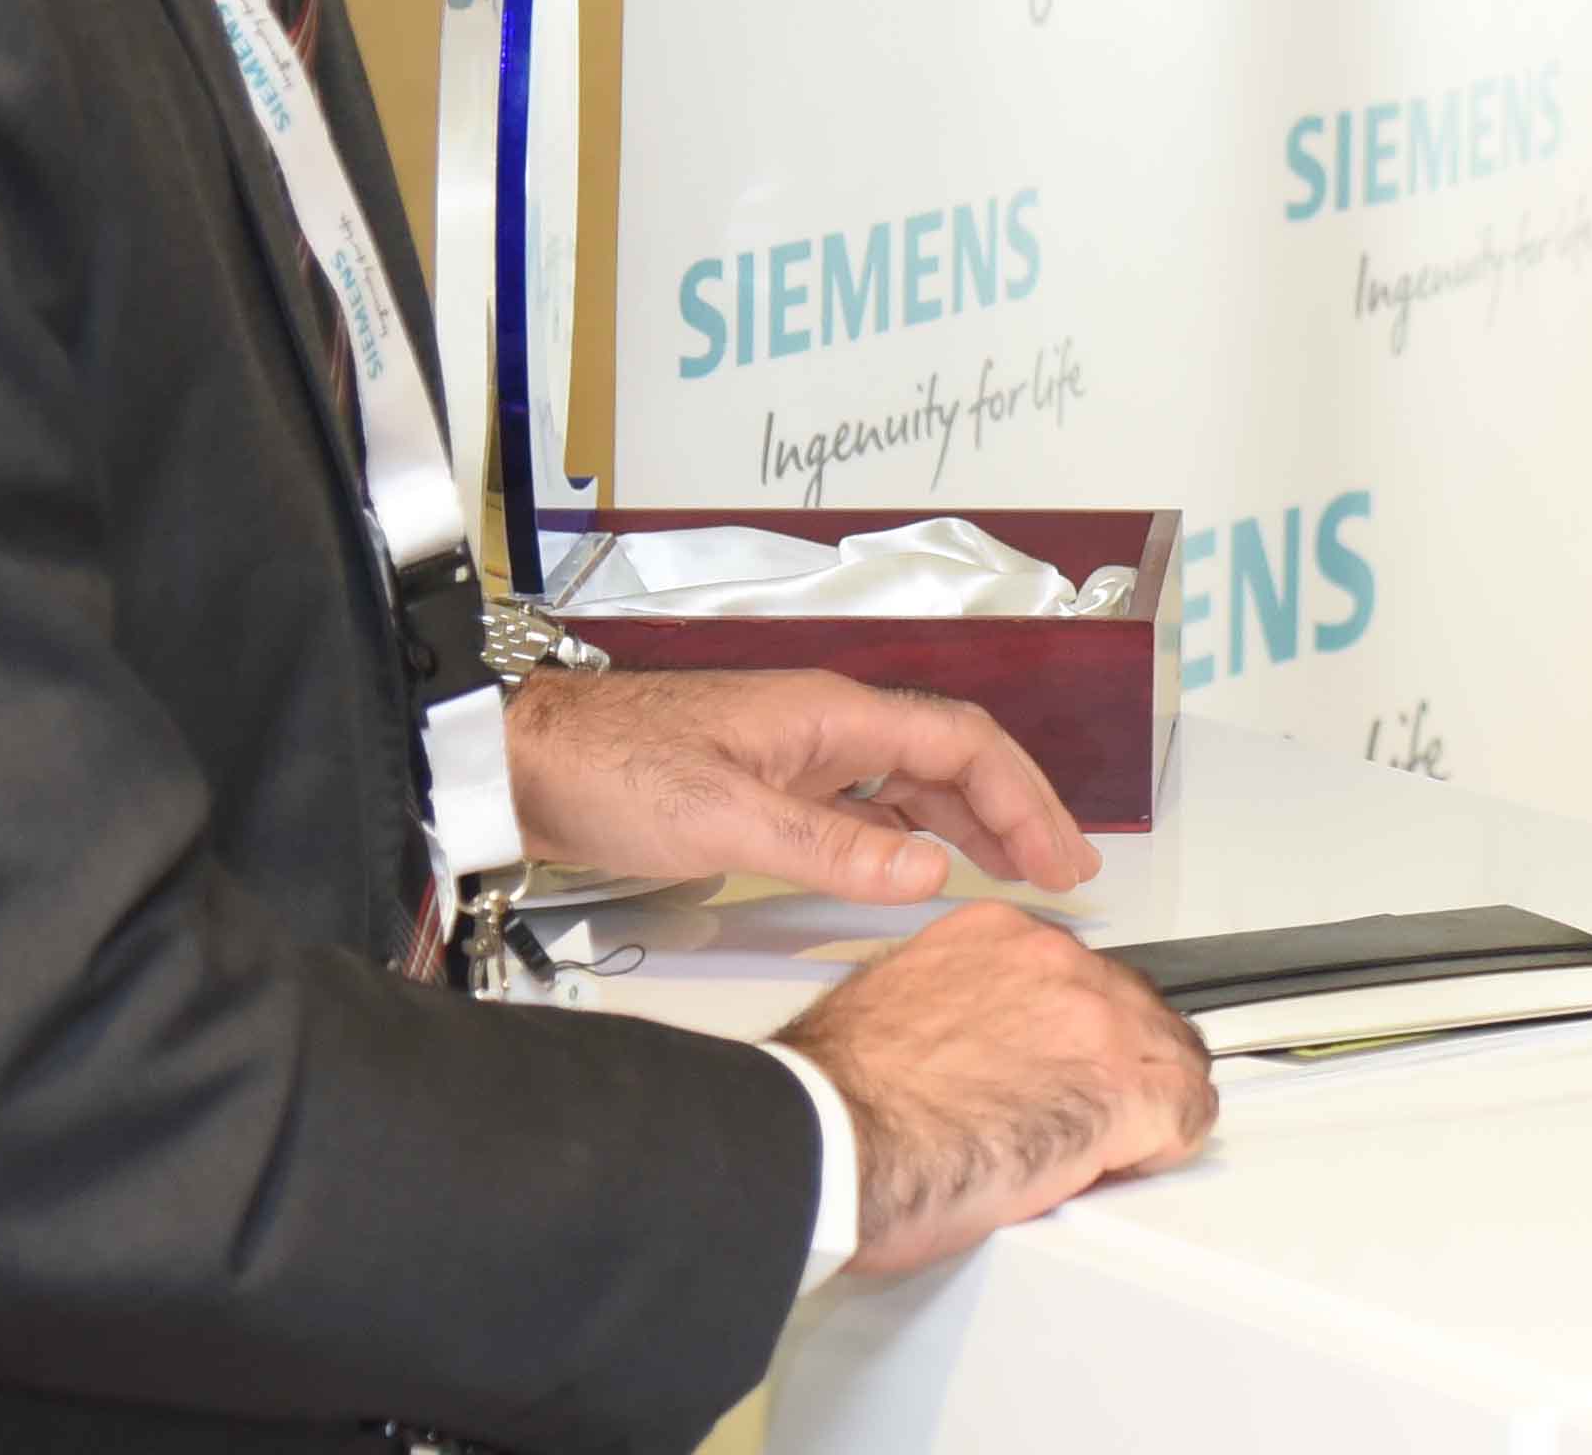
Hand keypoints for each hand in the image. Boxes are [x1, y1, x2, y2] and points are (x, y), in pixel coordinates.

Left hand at [503, 667, 1100, 904]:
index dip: (1023, 800)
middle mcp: (827, 727)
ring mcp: (800, 755)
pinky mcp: (770, 786)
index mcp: (833, 715)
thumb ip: (833, 849)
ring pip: (913, 784)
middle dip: (1015, 811)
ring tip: (1014, 874)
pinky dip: (911, 838)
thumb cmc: (614, 771)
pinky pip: (868, 806)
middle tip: (1064, 872)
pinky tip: (918, 872)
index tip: (1062, 858)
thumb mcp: (728, 817)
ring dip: (969, 825)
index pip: (962, 745)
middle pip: (951, 760)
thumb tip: (932, 875)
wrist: (527, 765)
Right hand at [774, 899, 1219, 1273]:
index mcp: (998, 938)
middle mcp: (1054, 964)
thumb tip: (973, 1044)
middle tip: (1084, 1120)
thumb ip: (958, 1006)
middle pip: (1135, 1010)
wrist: (831, 1138)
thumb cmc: (840, 1096)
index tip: (1064, 1071)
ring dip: (1146, 1104)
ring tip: (1103, 1150)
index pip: (1080, 977)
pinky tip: (1123, 1164)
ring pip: (1171, 1055)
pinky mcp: (1118, 1090)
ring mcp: (1093, 1022)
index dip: (1078, 1038)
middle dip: (1120, 1066)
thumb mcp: (899, 1006)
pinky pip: (1186, 1112)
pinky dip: (1163, 1145)